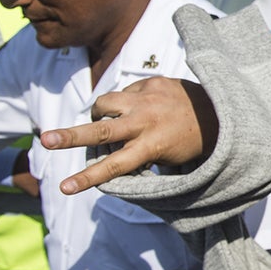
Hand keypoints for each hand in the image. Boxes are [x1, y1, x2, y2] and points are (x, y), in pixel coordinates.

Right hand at [39, 77, 217, 194]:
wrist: (223, 111)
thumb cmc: (194, 142)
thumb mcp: (169, 158)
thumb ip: (137, 156)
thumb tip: (104, 153)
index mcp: (152, 146)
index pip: (114, 166)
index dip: (87, 179)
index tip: (64, 188)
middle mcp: (147, 121)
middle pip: (101, 129)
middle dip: (71, 136)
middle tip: (47, 141)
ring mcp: (150, 98)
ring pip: (106, 102)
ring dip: (98, 112)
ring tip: (101, 120)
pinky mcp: (155, 81)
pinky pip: (127, 90)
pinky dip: (128, 101)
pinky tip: (145, 107)